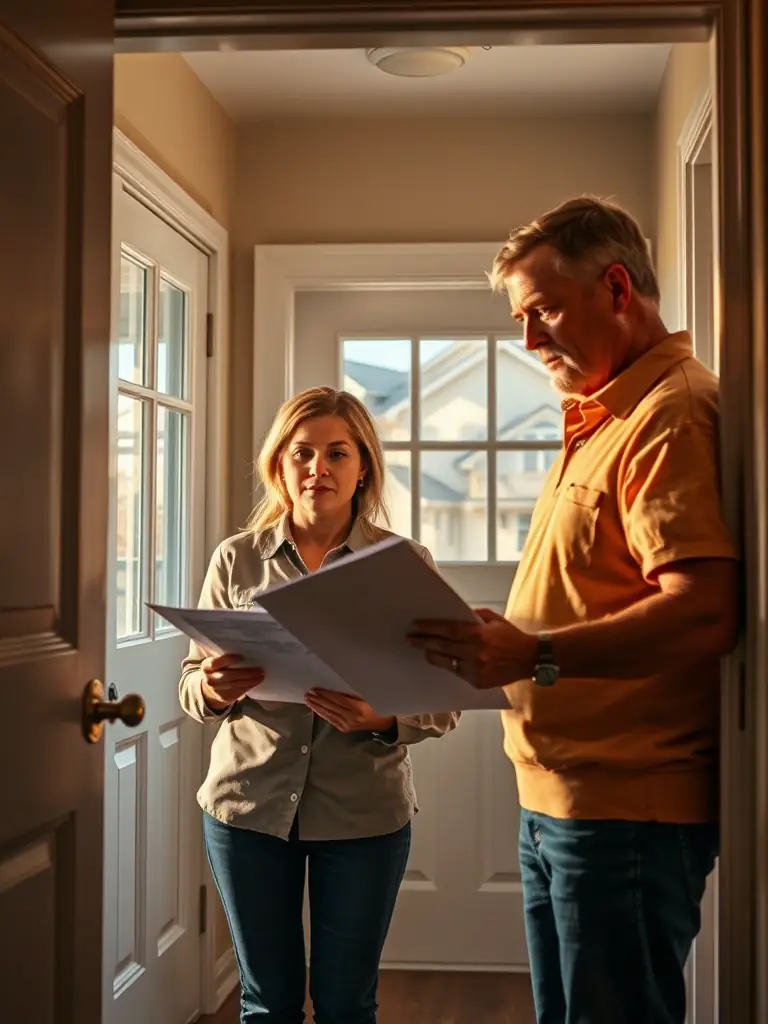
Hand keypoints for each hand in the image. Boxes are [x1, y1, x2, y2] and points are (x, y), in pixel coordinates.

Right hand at [200, 652, 264, 711]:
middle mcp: (210, 679)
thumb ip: (225, 657)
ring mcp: (216, 690)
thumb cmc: (217, 670)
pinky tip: (256, 682)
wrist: (209, 690)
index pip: (216, 663)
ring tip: (261, 676)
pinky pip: (238, 692)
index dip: (228, 660)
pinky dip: (248, 686)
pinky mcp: (224, 697)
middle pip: (228, 676)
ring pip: (235, 685)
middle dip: (245, 673)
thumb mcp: (216, 662)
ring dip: (250, 680)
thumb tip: (246, 650)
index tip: (241, 657)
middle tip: (259, 669)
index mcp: (206, 666)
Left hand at [305, 689, 395, 733]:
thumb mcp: (368, 696)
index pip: (337, 699)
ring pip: (329, 714)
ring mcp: (347, 724)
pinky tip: (316, 709)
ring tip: (308, 700)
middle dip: (318, 699)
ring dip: (317, 707)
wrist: (384, 723)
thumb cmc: (377, 705)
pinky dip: (323, 714)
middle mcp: (351, 717)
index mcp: (358, 707)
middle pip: (331, 707)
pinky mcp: (345, 729)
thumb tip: (336, 686)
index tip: (316, 688)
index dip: (326, 694)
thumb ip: (353, 693)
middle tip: (308, 693)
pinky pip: (331, 720)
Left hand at [408, 608, 537, 689]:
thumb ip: (473, 617)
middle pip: (441, 647)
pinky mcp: (478, 682)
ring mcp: (476, 670)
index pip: (446, 630)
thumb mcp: (493, 619)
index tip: (415, 627)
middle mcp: (475, 653)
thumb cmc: (511, 636)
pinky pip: (457, 673)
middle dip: (423, 642)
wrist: (530, 658)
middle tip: (411, 639)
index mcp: (478, 635)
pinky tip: (444, 660)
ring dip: (432, 655)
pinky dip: (450, 665)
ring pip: (446, 662)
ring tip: (424, 650)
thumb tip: (452, 617)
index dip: (428, 628)